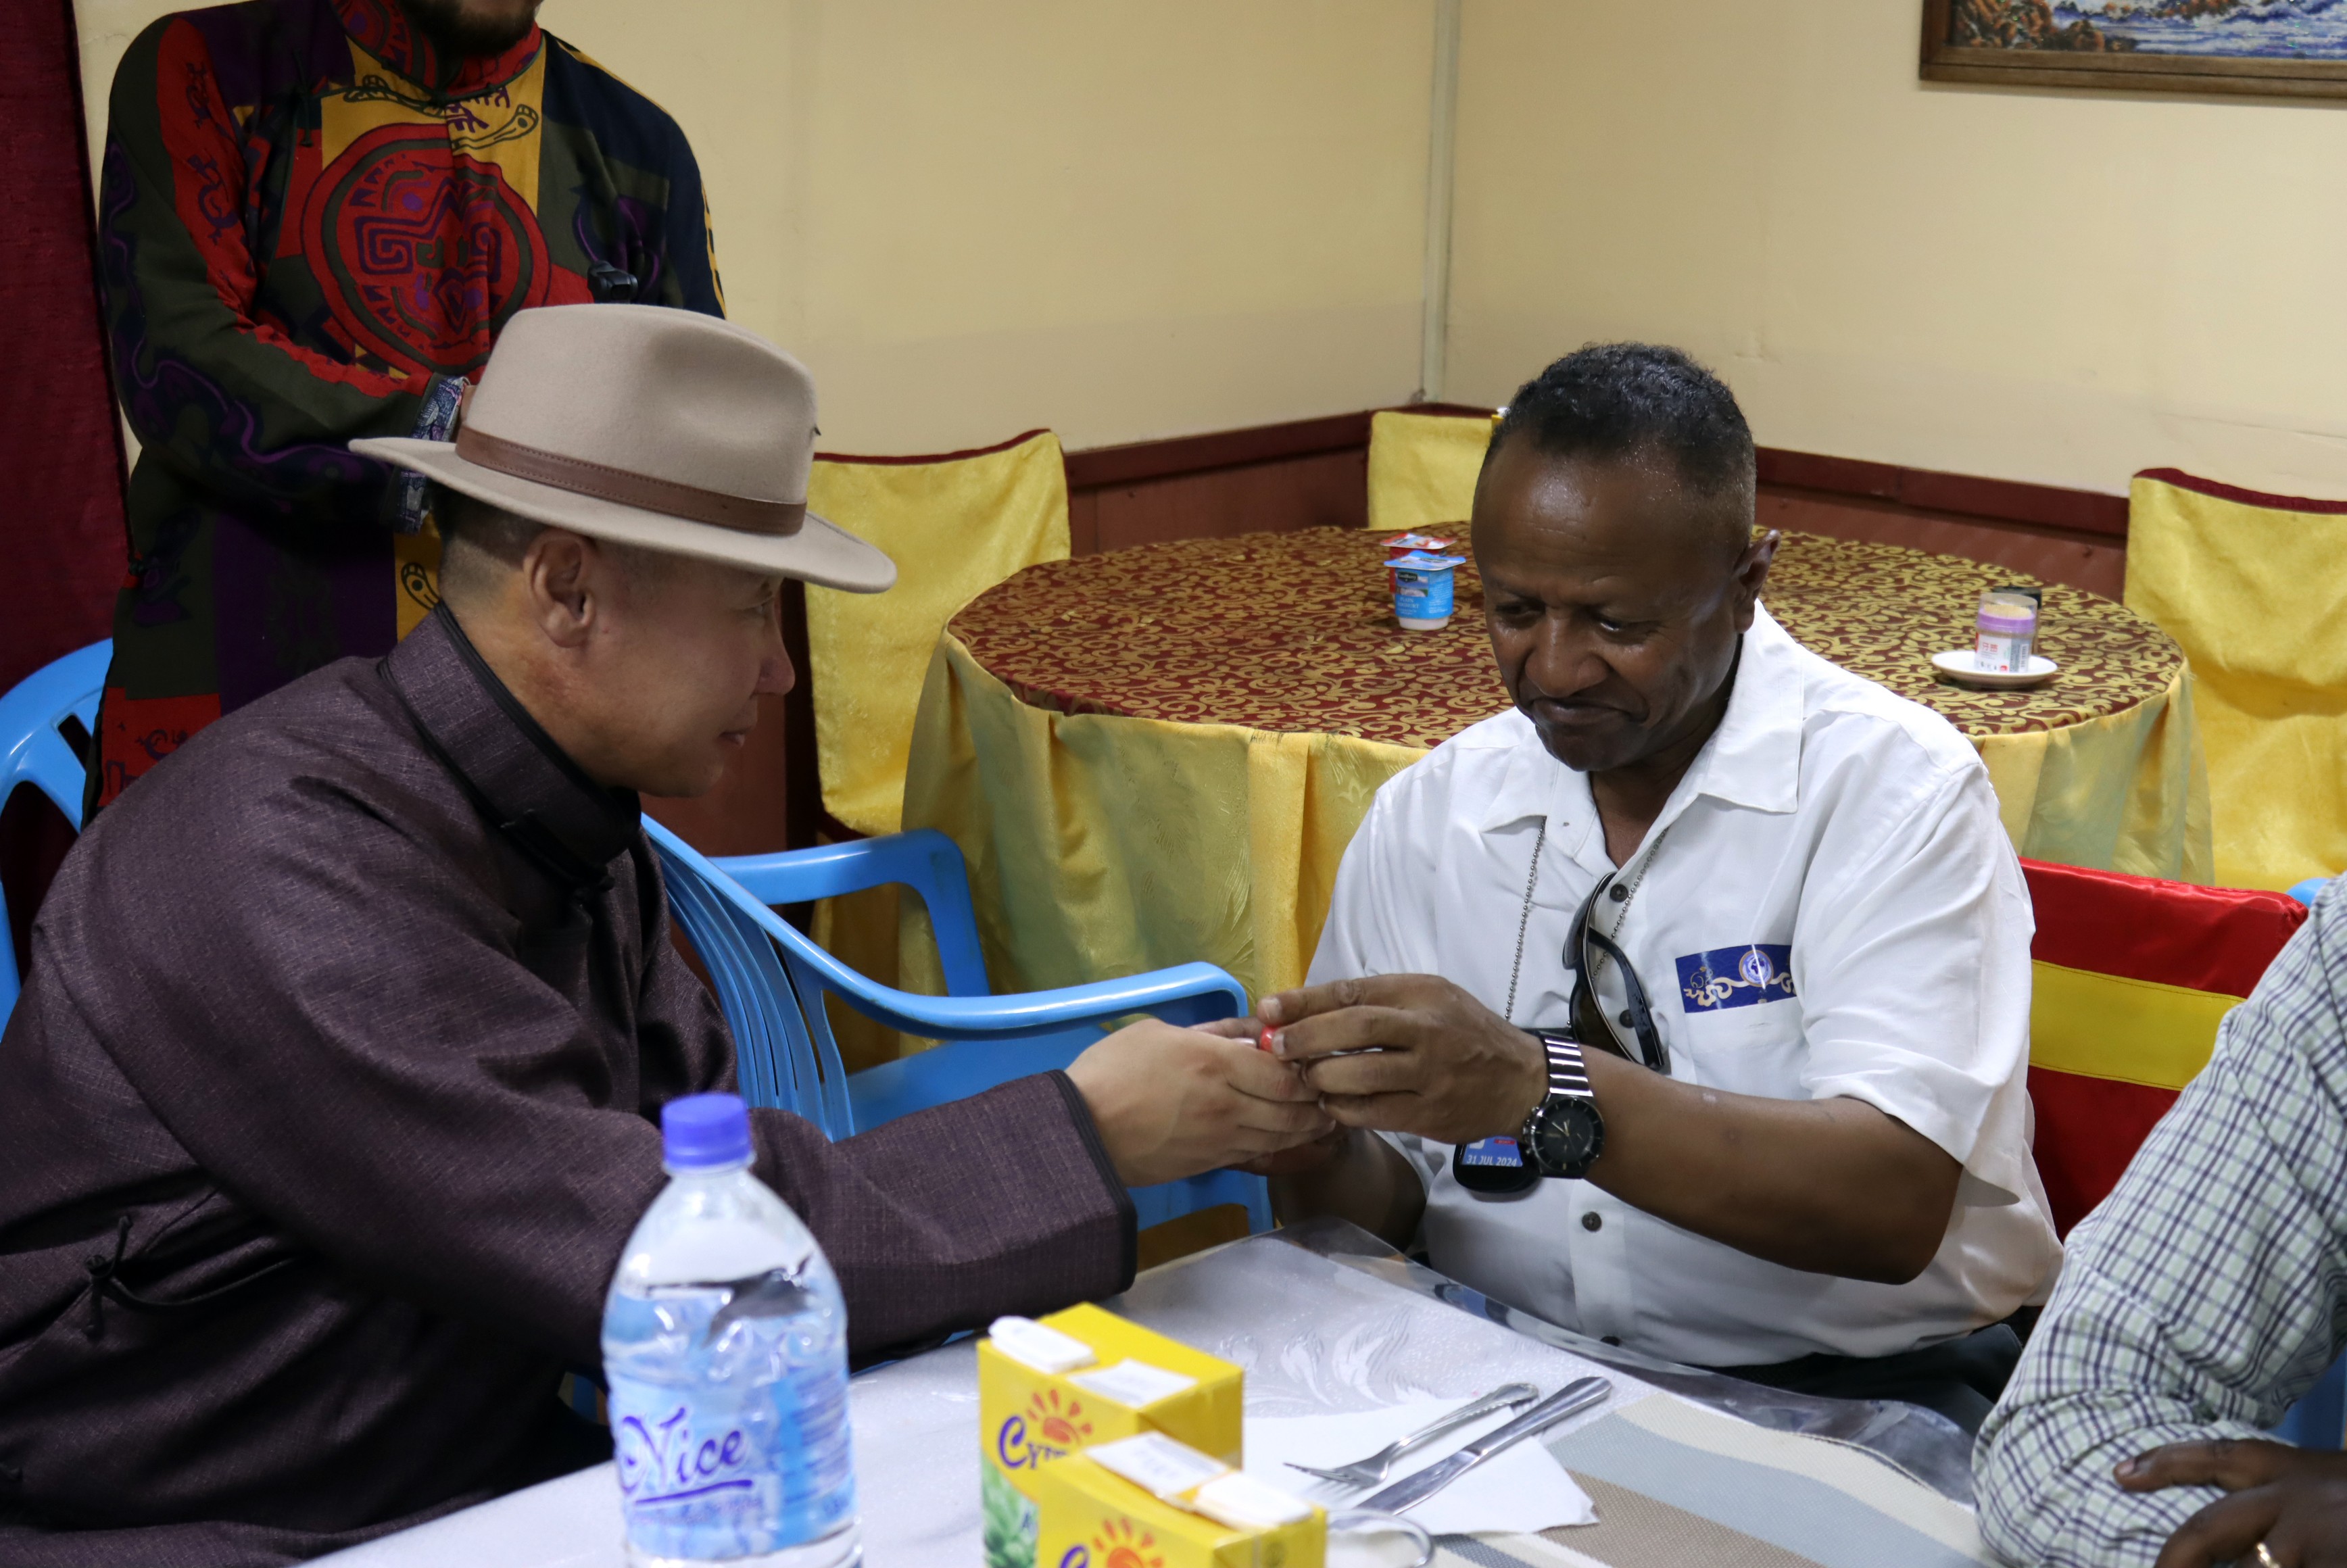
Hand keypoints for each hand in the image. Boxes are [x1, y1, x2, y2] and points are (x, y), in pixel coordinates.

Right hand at [1066, 1019, 1330, 1187]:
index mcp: (1215, 1064)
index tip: (1318, 1061)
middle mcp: (1228, 1104)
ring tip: (1323, 1117)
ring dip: (1307, 1127)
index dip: (1309, 1070)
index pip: (1286, 1073)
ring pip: (1281, 1135)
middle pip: (1293, 1108)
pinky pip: (1257, 1153)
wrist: (1081, 1134)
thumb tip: (1244, 1038)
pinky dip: (1279, 1145)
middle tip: (1333, 1093)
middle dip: (1318, 1102)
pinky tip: (1288, 1136)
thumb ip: (1208, 1034)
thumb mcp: (1158, 1033)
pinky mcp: (1210, 1163)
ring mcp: (1221, 1139)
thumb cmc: (1111, 1072)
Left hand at [1258, 975, 1546, 1145]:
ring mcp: (1428, 1075)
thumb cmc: (1464, 1033)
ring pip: (1359, 1075)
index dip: (1305, 1001)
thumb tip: (1307, 1011)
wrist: (1519, 1080)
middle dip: (1305, 1038)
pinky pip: (1371, 1113)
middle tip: (1274, 1047)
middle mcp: (1426, 1030)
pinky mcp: (1428, 1114)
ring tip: (1302, 1078)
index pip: (1353, 992)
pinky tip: (1330, 1104)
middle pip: (1354, 1029)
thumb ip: (1378, 1002)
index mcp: (1421, 994)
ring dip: (1320, 1078)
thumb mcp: (1430, 999)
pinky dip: (1342, 1109)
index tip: (1268, 1009)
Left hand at [2118, 1438, 2346, 1566]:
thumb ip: (2287, 1500)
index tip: (2121, 1473)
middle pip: (2208, 1528)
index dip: (2166, 1463)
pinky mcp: (2334, 1567)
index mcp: (2294, 1471)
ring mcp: (2314, 1538)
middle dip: (2174, 1559)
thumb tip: (2249, 1534)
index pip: (2219, 1458)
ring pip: (2246, 1567)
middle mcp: (2295, 1499)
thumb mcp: (2333, 1487)